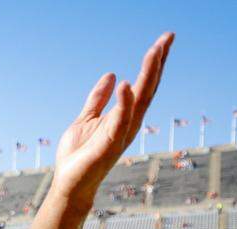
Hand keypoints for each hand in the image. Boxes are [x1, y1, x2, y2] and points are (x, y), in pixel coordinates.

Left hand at [47, 33, 172, 207]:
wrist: (69, 183)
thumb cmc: (79, 154)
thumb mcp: (87, 118)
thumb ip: (98, 99)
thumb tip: (111, 75)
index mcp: (124, 116)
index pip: (143, 85)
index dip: (154, 63)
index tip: (164, 40)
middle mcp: (128, 123)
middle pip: (148, 89)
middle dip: (158, 63)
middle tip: (167, 38)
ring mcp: (121, 134)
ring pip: (139, 101)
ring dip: (148, 76)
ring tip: (154, 51)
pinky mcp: (109, 146)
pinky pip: (119, 122)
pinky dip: (124, 104)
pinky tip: (126, 84)